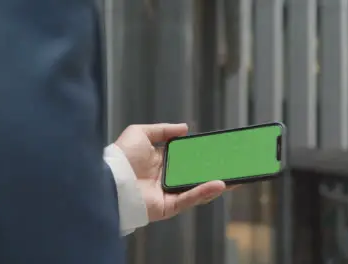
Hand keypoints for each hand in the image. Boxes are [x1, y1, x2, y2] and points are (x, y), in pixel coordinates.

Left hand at [115, 123, 234, 221]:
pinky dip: (205, 192)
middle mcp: (165, 178)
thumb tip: (185, 128)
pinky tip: (220, 184)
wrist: (111, 179)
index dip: (201, 154)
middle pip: (195, 175)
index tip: (218, 149)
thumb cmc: (122, 156)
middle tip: (233, 164)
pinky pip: (190, 199)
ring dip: (216, 183)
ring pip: (197, 189)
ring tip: (236, 176)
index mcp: (159, 162)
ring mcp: (168, 193)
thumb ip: (163, 130)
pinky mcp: (168, 207)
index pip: (186, 158)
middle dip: (214, 170)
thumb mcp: (140, 133)